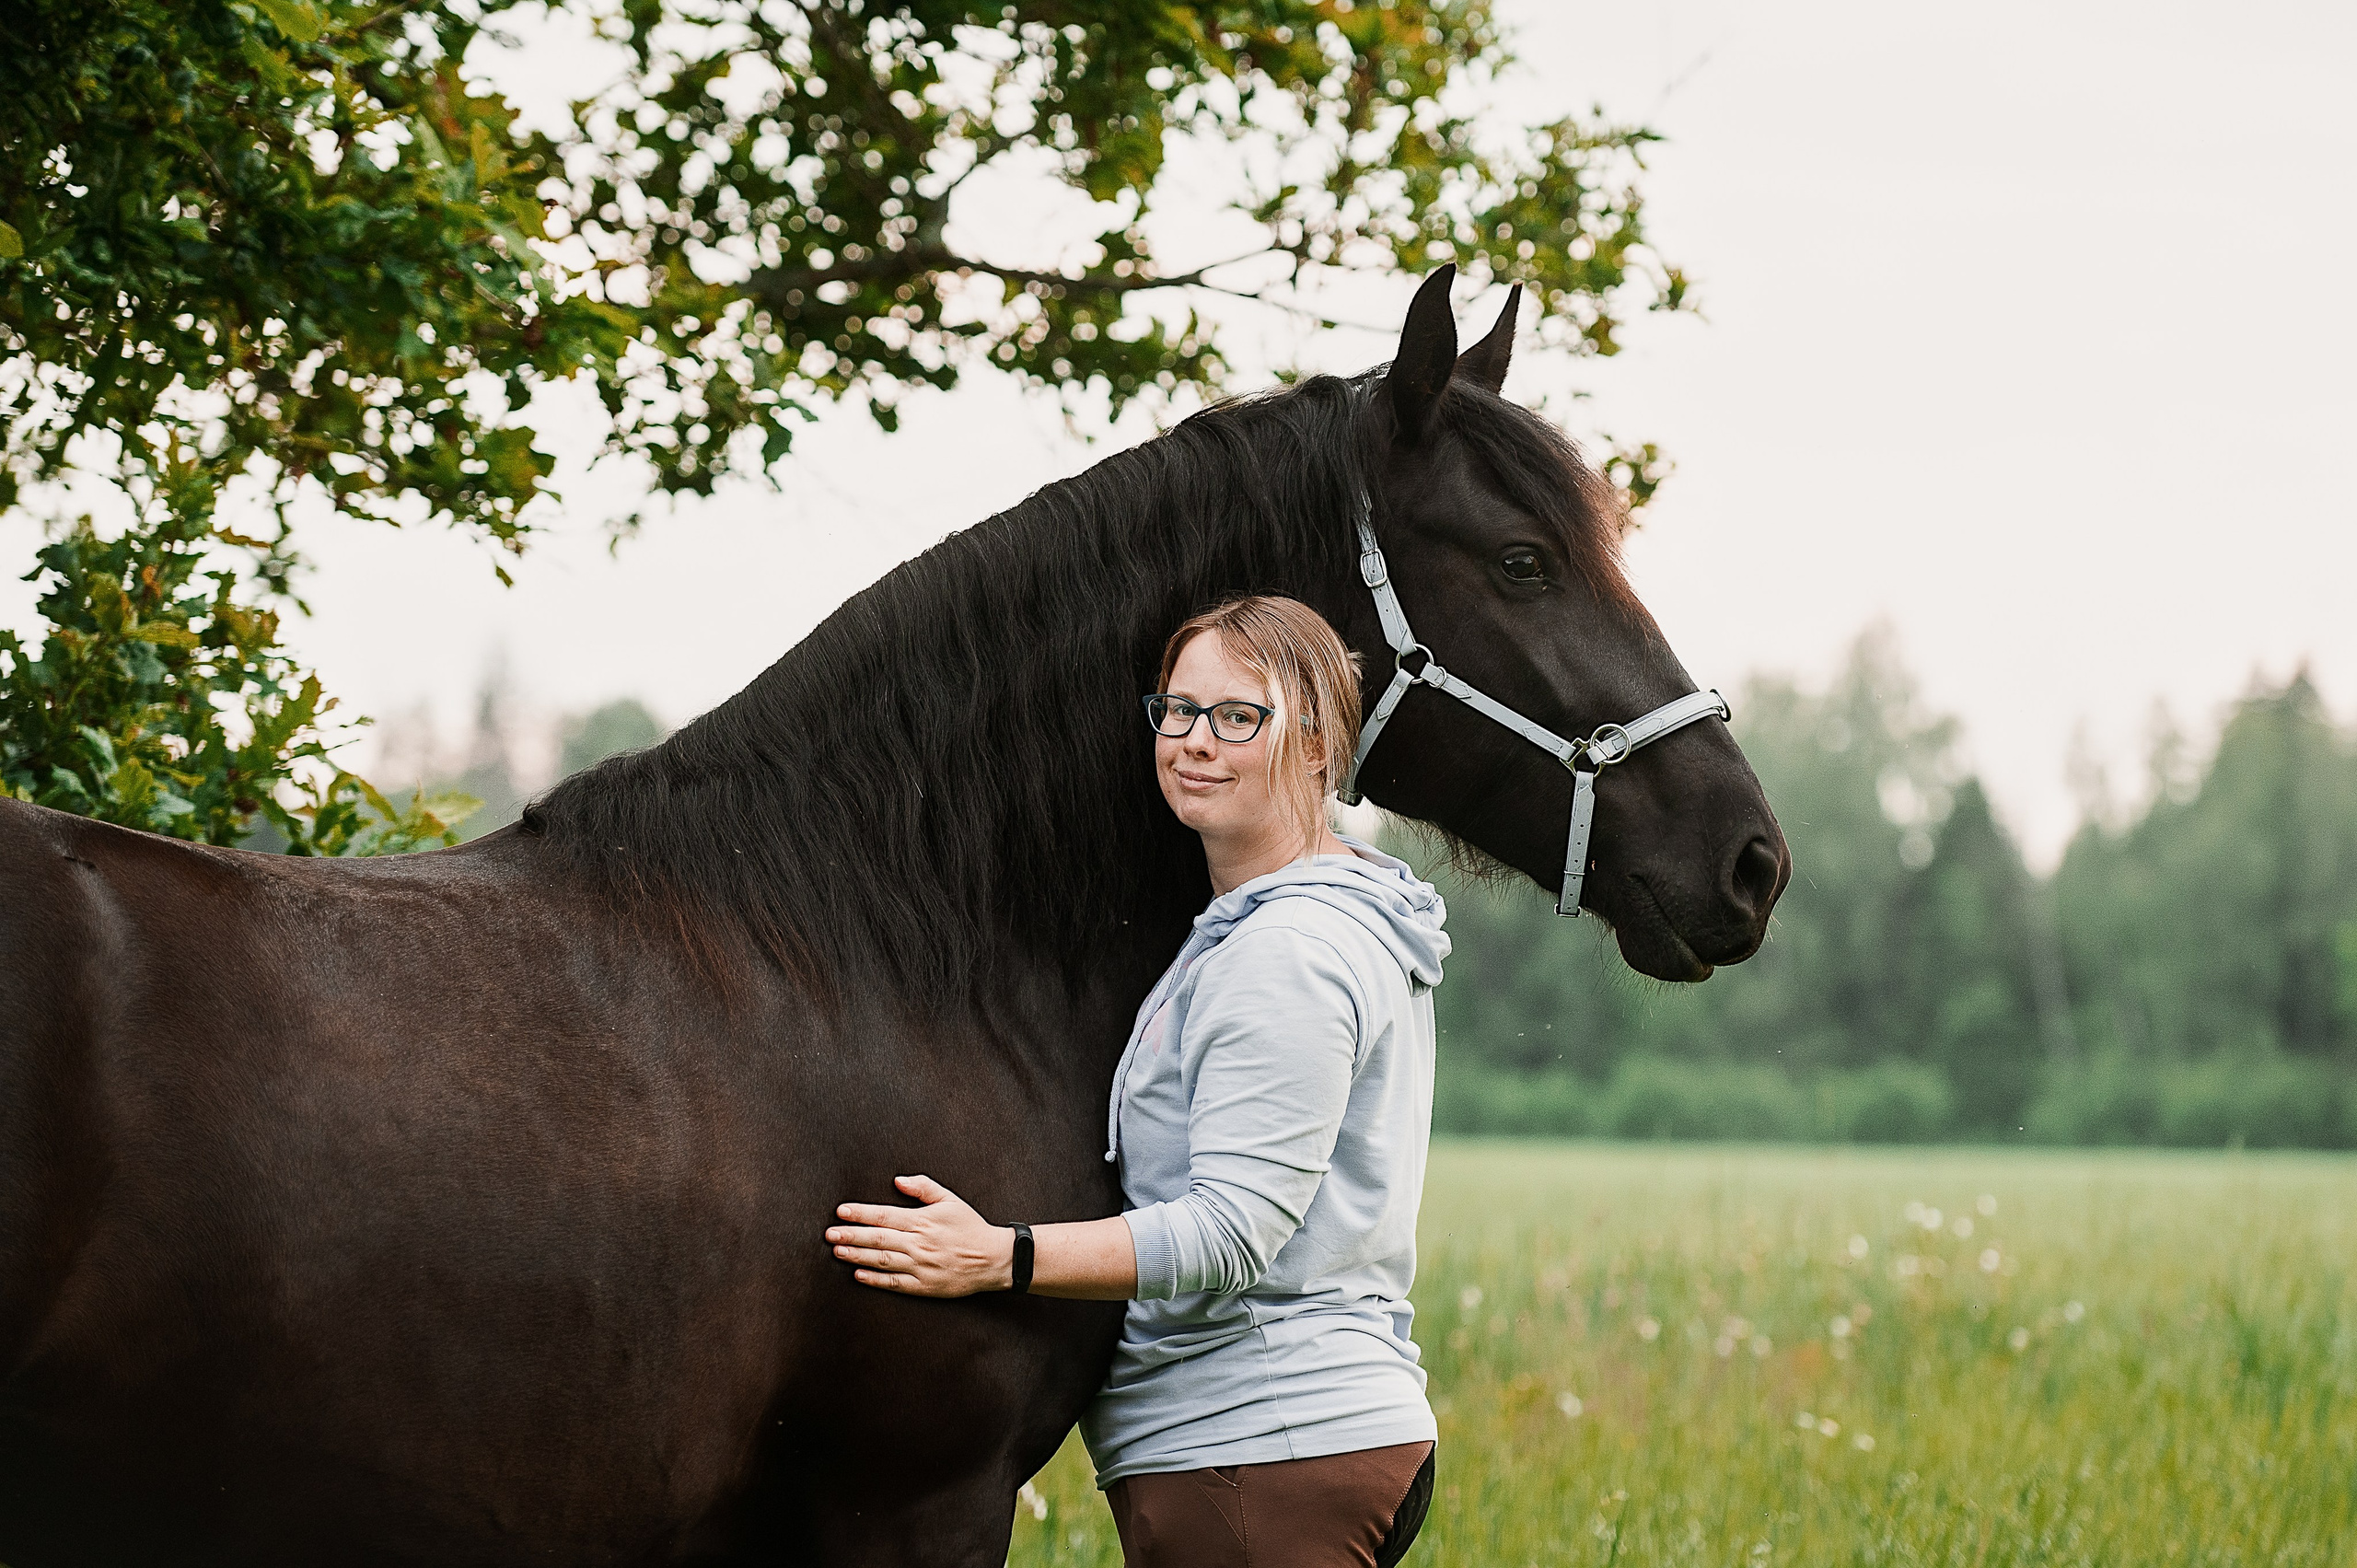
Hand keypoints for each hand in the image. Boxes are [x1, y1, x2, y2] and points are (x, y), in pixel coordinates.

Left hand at [826, 1174, 1012, 1297]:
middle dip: (851, 1235)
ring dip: (857, 1256)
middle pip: (878, 1239)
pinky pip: (895, 1283)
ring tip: (837, 1251)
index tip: (841, 1211)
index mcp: (923, 1221)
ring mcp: (921, 1267)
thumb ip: (924, 1187)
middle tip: (829, 1234)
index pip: (884, 1216)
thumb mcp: (950, 1200)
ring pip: (883, 1260)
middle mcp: (919, 1244)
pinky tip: (858, 1275)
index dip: (860, 1214)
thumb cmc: (969, 1227)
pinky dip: (875, 1279)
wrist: (993, 1259)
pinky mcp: (924, 1286)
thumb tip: (897, 1180)